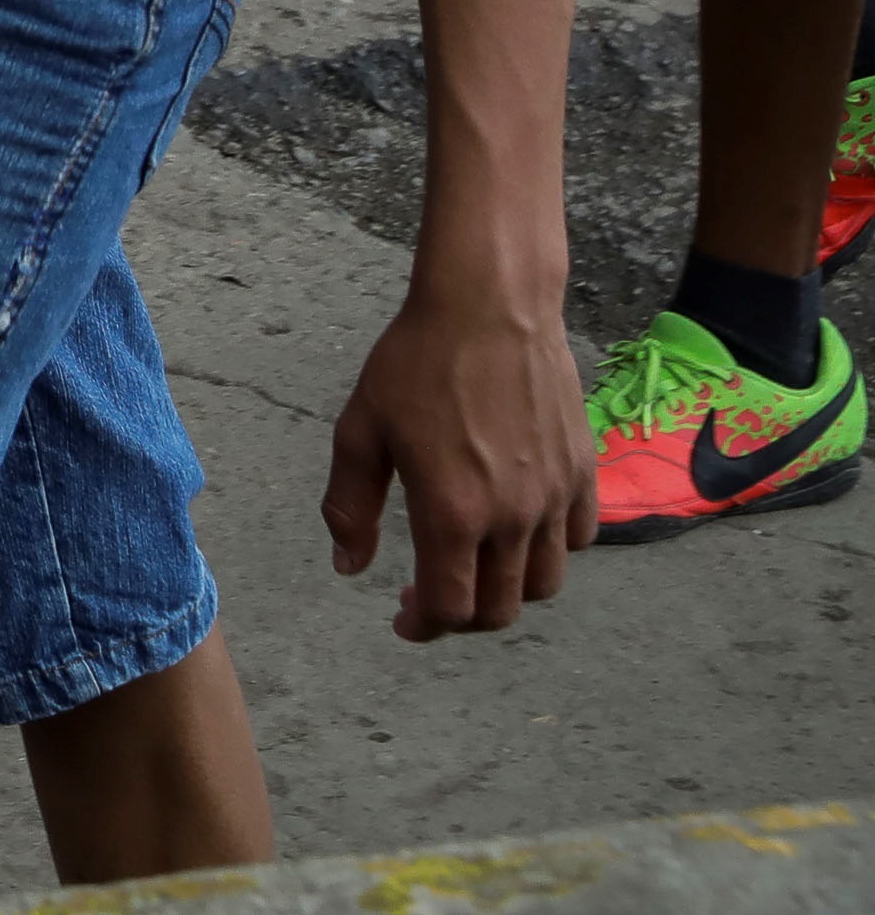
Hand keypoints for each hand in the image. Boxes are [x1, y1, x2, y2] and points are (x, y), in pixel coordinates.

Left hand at [322, 281, 593, 639]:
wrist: (489, 308)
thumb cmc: (415, 363)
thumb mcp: (360, 430)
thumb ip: (350, 505)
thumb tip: (350, 568)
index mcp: (451, 513)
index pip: (449, 608)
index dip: (423, 626)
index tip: (403, 619)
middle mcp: (511, 517)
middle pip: (500, 610)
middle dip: (462, 619)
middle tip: (430, 598)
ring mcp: (554, 498)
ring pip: (545, 584)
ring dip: (508, 592)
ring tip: (474, 567)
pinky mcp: (583, 474)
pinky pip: (576, 539)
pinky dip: (547, 552)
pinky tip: (517, 530)